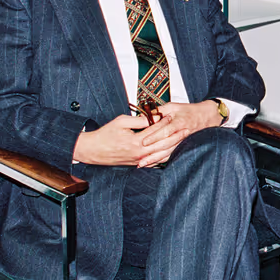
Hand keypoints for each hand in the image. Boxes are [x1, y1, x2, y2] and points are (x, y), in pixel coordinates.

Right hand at [72, 101, 221, 167]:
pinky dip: (164, 156)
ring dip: (174, 147)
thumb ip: (138, 120)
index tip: (173, 116)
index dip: (165, 123)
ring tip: (184, 140)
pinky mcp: (136, 164)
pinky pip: (154, 161)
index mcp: (135, 142)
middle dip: (177, 137)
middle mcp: (139, 153)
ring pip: (161, 155)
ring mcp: (138, 160)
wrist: (92, 151)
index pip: (155, 131)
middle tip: (188, 129)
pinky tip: (172, 152)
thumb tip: (152, 117)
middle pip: (163, 145)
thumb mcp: (120, 122)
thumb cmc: (104, 134)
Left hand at [134, 100, 222, 166]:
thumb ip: (159, 112)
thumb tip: (143, 117)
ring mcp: (183, 142)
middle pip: (166, 145)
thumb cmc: (188, 111)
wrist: (205, 117)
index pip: (166, 130)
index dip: (154, 137)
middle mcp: (182, 134)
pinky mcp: (183, 147)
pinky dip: (162, 160)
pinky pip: (172, 155)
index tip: (143, 142)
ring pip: (168, 153)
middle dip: (152, 153)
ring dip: (155, 159)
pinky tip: (152, 164)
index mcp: (179, 122)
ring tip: (143, 164)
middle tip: (139, 158)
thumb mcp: (173, 106)